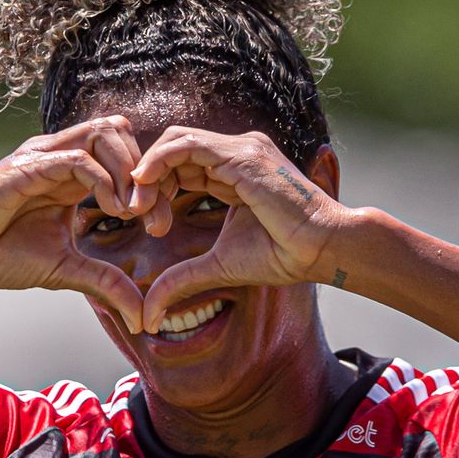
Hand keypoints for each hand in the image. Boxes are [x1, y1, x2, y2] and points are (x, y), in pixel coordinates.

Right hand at [0, 116, 160, 333]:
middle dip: (147, 173)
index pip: (125, 155)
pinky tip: (111, 210)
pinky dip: (103, 180)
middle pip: (121, 131)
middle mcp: (60, 157)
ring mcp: (44, 157)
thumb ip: (105, 283)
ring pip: (104, 132)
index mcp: (72, 174)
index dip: (150, 186)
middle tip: (154, 218)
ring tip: (133, 211)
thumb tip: (140, 316)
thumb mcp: (65, 269)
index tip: (161, 227)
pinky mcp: (28, 167)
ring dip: (128, 170)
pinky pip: (77, 158)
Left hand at [126, 126, 353, 331]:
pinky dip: (158, 161)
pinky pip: (186, 145)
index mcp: (232, 171)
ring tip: (139, 207)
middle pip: (173, 150)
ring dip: (148, 172)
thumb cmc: (282, 255)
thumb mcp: (217, 266)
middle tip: (137, 215)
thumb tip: (148, 315)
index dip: (157, 189)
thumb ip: (180, 279)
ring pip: (175, 141)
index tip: (150, 225)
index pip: (180, 165)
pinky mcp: (241, 155)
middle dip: (147, 181)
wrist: (321, 249)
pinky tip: (145, 186)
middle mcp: (235, 153)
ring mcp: (240, 149)